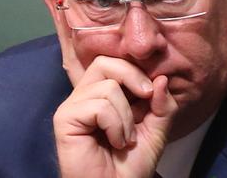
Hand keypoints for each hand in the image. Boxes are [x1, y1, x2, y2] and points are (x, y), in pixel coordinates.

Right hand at [54, 55, 178, 177]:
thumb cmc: (130, 165)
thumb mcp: (157, 130)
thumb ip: (162, 104)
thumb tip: (162, 78)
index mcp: (104, 93)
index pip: (117, 63)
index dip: (138, 72)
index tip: (153, 93)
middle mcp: (85, 95)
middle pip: (105, 62)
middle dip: (132, 76)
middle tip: (146, 97)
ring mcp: (73, 106)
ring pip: (108, 87)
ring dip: (126, 116)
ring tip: (126, 139)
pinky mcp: (64, 119)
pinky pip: (98, 106)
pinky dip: (115, 125)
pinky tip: (115, 142)